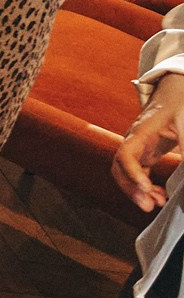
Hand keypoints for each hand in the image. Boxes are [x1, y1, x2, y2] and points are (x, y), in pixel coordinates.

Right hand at [115, 73, 183, 211]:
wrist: (175, 92)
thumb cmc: (179, 103)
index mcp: (140, 132)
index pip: (125, 155)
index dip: (132, 174)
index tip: (146, 188)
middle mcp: (134, 142)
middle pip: (119, 169)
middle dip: (130, 189)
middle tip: (147, 205)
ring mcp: (138, 149)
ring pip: (125, 174)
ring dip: (136, 191)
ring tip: (155, 204)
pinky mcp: (145, 154)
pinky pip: (138, 174)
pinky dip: (146, 187)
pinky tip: (160, 195)